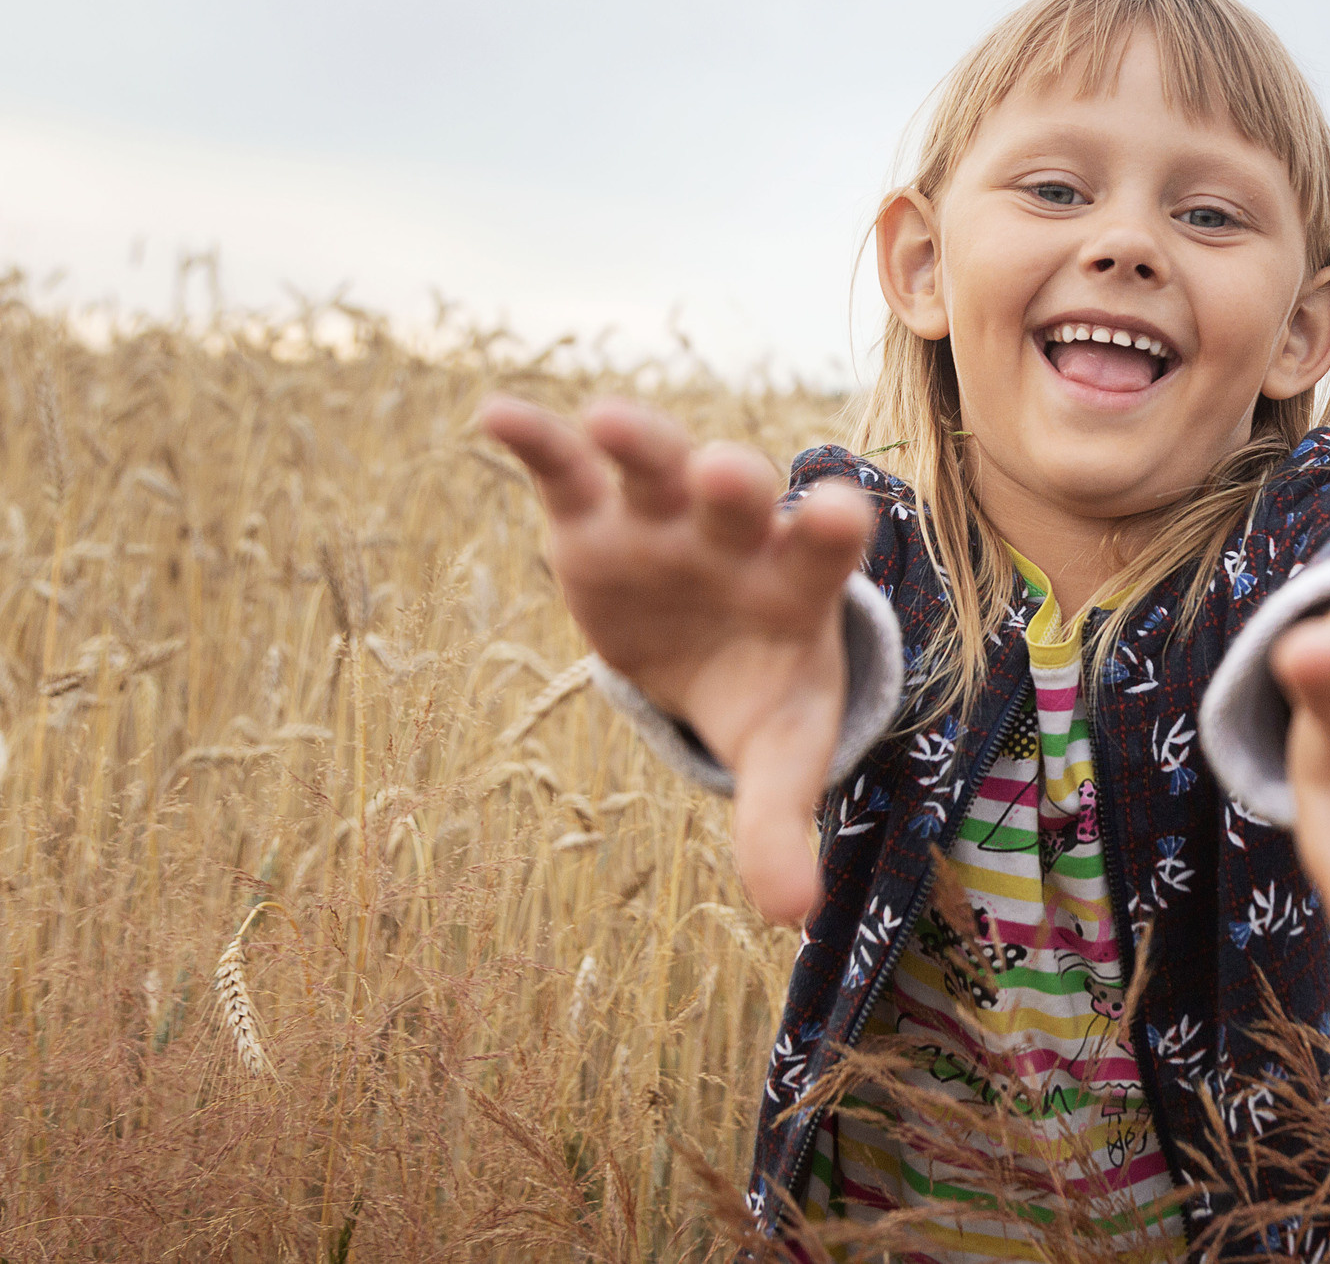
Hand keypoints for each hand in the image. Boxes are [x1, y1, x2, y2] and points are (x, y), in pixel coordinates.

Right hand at [479, 396, 873, 924]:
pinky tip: (494, 414)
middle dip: (730, 480)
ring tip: (610, 420)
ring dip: (638, 440)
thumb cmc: (760, 693)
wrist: (708, 656)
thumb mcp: (776, 755)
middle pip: (736, 492)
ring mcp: (660, 519)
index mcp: (794, 582)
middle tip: (728, 471)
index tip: (835, 512)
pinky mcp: (591, 519)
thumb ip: (779, 822)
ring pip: (653, 462)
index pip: (823, 546)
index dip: (828, 525)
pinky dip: (534, 440)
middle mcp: (733, 533)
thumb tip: (795, 916)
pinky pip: (562, 470)